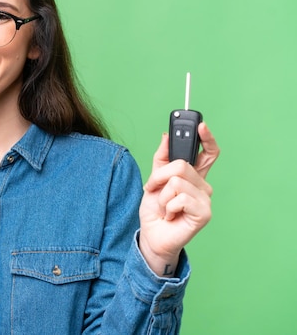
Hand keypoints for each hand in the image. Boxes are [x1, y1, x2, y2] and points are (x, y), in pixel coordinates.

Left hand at [138, 122, 219, 275]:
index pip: (208, 153)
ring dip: (162, 196)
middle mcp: (202, 186)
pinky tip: (171, 215)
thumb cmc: (155, 210)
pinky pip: (180, 197)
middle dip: (159, 177)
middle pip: (182, 165)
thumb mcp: (153, 180)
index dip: (207, 138)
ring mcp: (205, 199)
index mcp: (193, 176)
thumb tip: (166, 136)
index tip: (201, 125)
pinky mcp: (204, 212)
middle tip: (154, 189)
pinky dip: (168, 206)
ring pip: (177, 182)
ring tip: (165, 207)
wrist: (152, 235)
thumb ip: (161, 159)